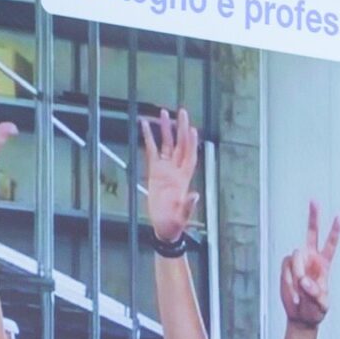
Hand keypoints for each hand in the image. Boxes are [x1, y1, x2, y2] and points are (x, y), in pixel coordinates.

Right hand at [140, 107, 200, 244]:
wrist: (164, 227)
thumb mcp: (182, 216)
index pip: (189, 156)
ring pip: (166, 144)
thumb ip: (188, 205)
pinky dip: (149, 138)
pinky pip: (151, 151)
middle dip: (180, 128)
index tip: (192, 128)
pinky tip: (145, 125)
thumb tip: (194, 195)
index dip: (191, 143)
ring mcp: (165, 169)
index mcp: (184, 178)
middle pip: (179, 144)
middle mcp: (176, 170)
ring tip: (163, 113)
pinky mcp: (154, 171)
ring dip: (166, 129)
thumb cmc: (175, 223)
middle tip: (181, 111)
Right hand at [279, 199, 339, 326]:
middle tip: (314, 201)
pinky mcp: (286, 269)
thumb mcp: (321, 305)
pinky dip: (288, 283)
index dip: (334, 232)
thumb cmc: (315, 310)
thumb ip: (315, 293)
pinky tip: (294, 295)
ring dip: (296, 276)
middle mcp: (311, 258)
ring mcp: (297, 262)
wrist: (301, 316)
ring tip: (300, 295)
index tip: (339, 217)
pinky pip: (286, 270)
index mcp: (324, 264)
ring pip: (295, 257)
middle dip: (313, 217)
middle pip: (311, 233)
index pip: (330, 245)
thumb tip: (304, 280)